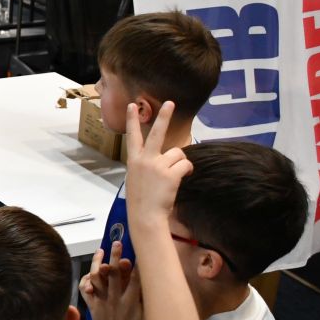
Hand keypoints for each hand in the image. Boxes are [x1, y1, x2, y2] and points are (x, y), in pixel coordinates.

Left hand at [80, 239, 141, 319]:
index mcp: (131, 302)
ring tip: (100, 251)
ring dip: (98, 263)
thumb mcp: (145, 313)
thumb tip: (153, 277)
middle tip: (117, 243)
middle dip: (116, 257)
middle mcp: (116, 300)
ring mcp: (102, 301)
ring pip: (97, 278)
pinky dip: (86, 278)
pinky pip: (84, 289)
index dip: (137, 265)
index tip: (139, 251)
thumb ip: (146, 295)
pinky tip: (91, 270)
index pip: (135, 279)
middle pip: (114, 274)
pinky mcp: (92, 305)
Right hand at [123, 101, 191, 225]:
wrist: (145, 216)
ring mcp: (157, 166)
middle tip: (170, 103)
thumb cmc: (141, 200)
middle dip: (164, 116)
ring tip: (175, 175)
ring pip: (178, 152)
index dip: (132, 120)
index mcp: (133, 160)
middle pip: (156, 133)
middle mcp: (145, 159)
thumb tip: (166, 159)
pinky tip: (181, 179)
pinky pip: (185, 165)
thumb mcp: (137, 178)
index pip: (132, 136)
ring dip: (180, 162)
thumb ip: (147, 165)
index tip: (133, 105)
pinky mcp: (170, 174)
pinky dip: (187, 171)